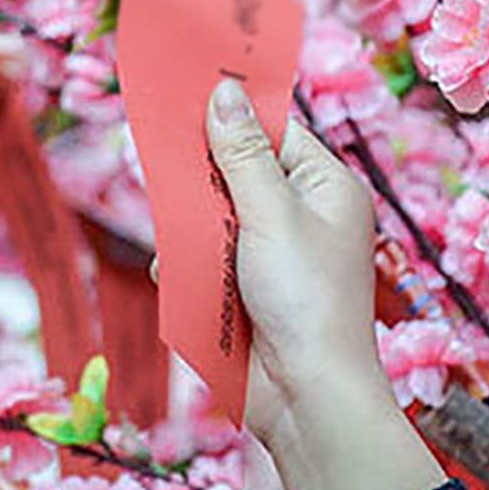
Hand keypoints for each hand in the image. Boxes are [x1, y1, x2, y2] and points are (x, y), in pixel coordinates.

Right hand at [205, 78, 446, 489]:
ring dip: (191, 222)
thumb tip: (224, 92)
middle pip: (239, 170)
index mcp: (325, 187)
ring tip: (168, 224)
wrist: (307, 400)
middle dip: (203, 172)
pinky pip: (206, 258)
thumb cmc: (307, 299)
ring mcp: (272, 254)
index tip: (188, 89)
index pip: (276, 131)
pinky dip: (187, 261)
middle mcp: (301, 215)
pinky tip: (167, 267)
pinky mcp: (245, 290)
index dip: (234, 113)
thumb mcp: (271, 213)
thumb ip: (242, 153)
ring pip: (216, 215)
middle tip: (162, 153)